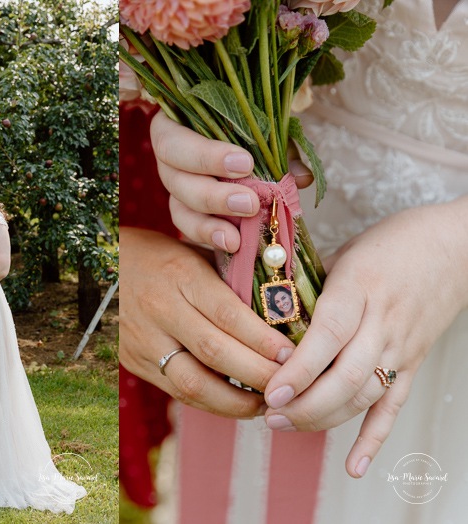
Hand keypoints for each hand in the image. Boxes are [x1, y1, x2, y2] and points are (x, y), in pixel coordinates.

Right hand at [120, 227, 296, 417]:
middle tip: (288, 385)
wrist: (109, 262)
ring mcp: (143, 339)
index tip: (293, 355)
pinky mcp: (134, 361)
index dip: (263, 340)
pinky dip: (211, 403)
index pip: (228, 315)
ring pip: (193, 383)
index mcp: (181, 275)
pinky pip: (177, 391)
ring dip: (235, 401)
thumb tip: (284, 312)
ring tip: (266, 404)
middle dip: (258, 375)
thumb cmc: (166, 256)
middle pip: (215, 353)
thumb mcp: (200, 254)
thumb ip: (234, 281)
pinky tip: (236, 403)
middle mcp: (160, 309)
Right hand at [151, 110, 312, 251]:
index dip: (206, 155)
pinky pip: (189, 227)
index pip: (176, 140)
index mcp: (175, 126)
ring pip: (179, 208)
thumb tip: (301, 178)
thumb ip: (278, 147)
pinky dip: (210, 236)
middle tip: (249, 203)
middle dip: (212, 194)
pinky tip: (231, 243)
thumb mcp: (263, 128)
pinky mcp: (185, 212)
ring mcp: (175, 188)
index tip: (246, 164)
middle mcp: (169, 159)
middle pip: (175, 178)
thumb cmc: (246, 126)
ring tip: (236, 238)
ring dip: (207, 224)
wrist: (243, 142)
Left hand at [261, 197, 467, 476]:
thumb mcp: (344, 250)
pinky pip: (394, 405)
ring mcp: (402, 345)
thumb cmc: (391, 242)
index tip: (271, 392)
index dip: (300, 369)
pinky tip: (354, 465)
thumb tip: (265, 309)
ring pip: (365, 396)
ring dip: (325, 418)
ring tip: (285, 425)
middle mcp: (382, 321)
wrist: (455, 245)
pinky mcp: (414, 361)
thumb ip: (309, 282)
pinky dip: (374, 438)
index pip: (328, 336)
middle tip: (269, 416)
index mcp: (359, 287)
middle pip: (347, 376)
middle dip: (305, 404)